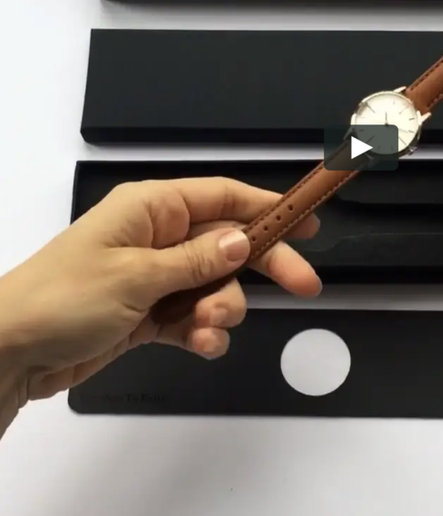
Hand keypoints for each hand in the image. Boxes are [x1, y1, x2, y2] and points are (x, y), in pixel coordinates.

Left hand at [0, 177, 321, 404]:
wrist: (11, 353)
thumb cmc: (59, 299)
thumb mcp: (136, 275)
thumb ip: (197, 260)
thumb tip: (242, 242)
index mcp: (153, 209)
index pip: (224, 197)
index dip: (268, 207)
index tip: (305, 221)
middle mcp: (159, 237)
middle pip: (230, 242)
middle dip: (265, 264)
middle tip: (303, 284)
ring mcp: (157, 275)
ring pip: (217, 284)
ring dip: (223, 308)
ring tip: (208, 326)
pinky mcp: (152, 310)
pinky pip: (196, 314)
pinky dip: (203, 331)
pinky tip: (199, 343)